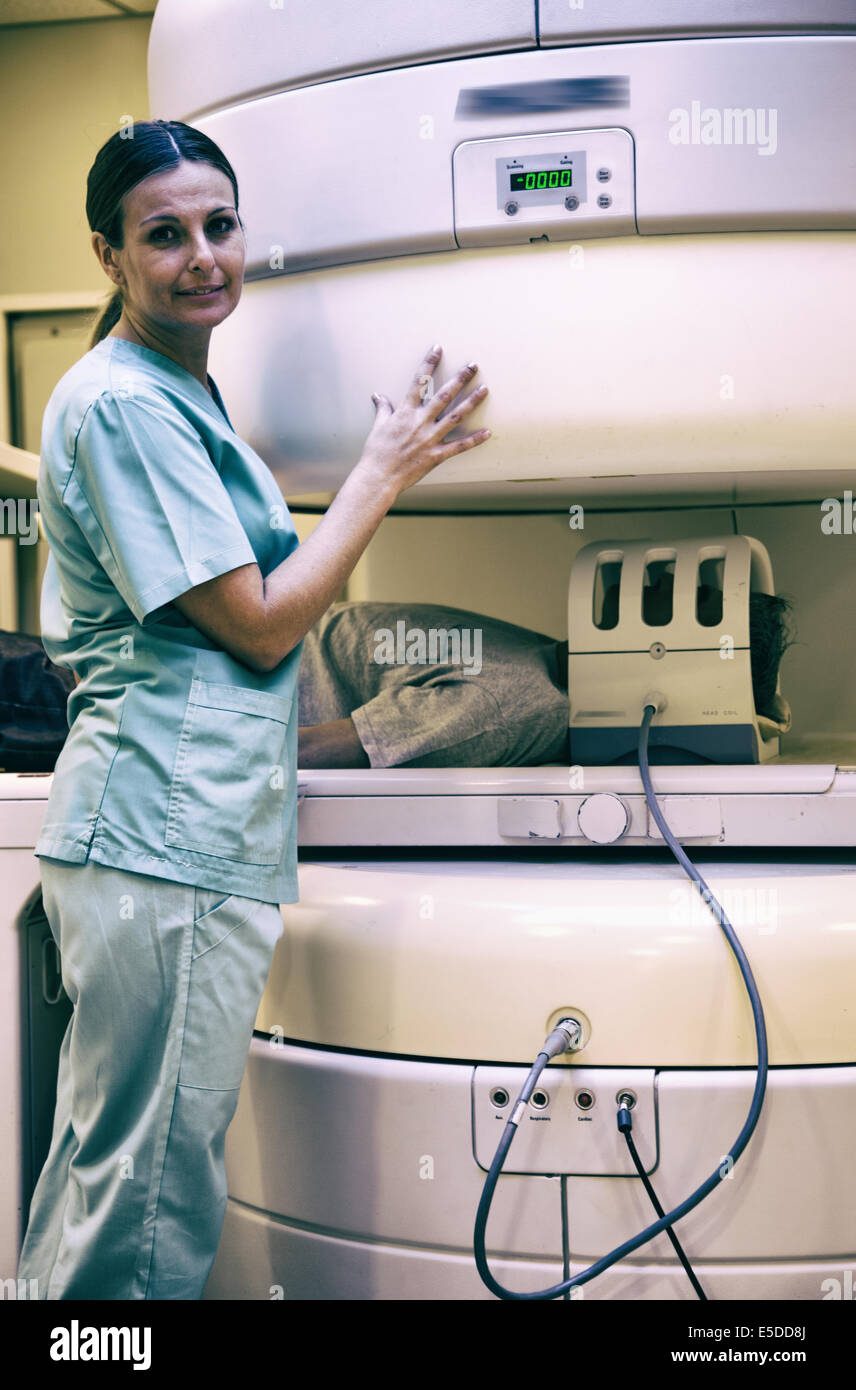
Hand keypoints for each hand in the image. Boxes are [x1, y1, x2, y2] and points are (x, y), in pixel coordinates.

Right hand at [357, 345, 489, 497]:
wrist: (378, 476)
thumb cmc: (376, 452)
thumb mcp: (378, 427)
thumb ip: (383, 409)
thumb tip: (378, 396)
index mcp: (405, 412)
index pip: (419, 382)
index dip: (429, 364)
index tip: (438, 349)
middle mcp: (420, 422)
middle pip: (444, 395)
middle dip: (460, 379)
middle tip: (473, 365)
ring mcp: (430, 439)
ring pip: (455, 416)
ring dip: (471, 402)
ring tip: (485, 389)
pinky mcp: (435, 456)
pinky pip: (458, 447)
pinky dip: (473, 440)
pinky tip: (487, 432)